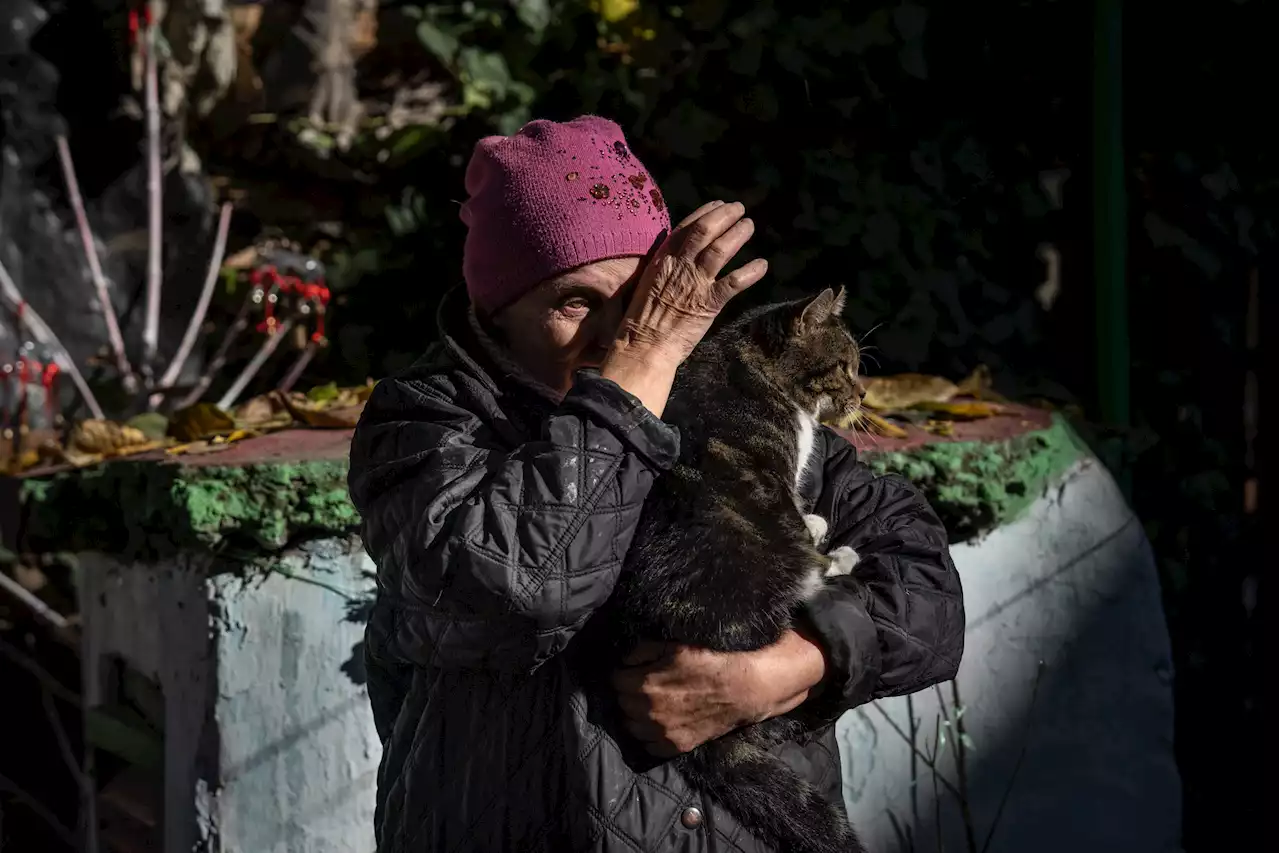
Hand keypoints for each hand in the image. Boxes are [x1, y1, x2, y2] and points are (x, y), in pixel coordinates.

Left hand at [611, 629, 827, 757]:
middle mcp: (649, 712)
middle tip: (642, 685)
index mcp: (645, 684)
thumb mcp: (674, 646)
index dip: (623, 673)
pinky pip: (648, 746)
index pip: (614, 681)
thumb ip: (643, 651)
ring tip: (649, 705)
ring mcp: (663, 732)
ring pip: (630, 726)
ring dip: (635, 715)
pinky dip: (649, 736)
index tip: (633, 671)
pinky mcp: (676, 746)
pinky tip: (659, 723)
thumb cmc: (710, 661)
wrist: (744, 689)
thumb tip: (625, 660)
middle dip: (628, 693)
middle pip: (621, 704)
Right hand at [615, 200, 766, 363]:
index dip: (705, 212)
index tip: (719, 204)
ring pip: (721, 249)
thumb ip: (666, 266)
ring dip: (738, 234)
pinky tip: (762, 265)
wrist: (644, 346)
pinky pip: (735, 282)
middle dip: (725, 215)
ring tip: (749, 226)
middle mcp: (680, 266)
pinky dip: (751, 271)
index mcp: (663, 259)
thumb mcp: (649, 283)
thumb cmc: (643, 320)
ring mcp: (695, 283)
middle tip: (739, 209)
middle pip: (705, 230)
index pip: (686, 226)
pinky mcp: (709, 303)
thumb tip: (682, 255)